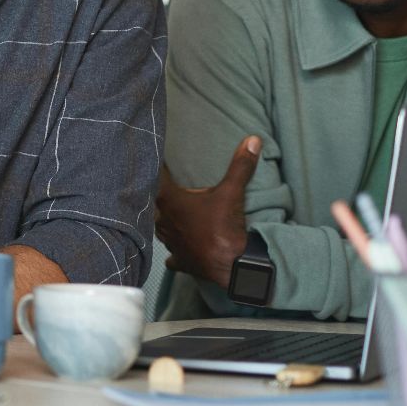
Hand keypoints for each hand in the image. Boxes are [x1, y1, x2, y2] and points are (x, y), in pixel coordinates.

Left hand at [155, 135, 261, 288]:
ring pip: (160, 228)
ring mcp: (169, 242)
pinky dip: (175, 250)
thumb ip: (240, 165)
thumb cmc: (225, 226)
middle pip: (154, 204)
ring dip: (166, 221)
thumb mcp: (232, 192)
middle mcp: (162, 221)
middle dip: (159, 195)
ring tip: (172, 213)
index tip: (157, 163)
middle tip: (165, 187)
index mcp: (169, 201)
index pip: (154, 178)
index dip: (156, 169)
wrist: (231, 265)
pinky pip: (172, 254)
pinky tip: (179, 247)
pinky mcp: (180, 260)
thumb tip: (252, 140)